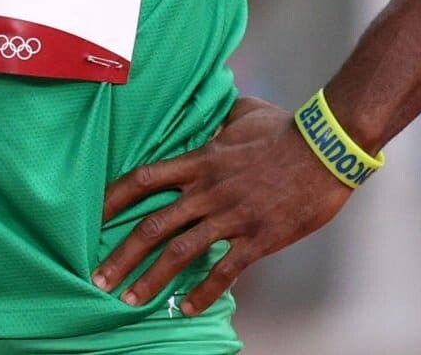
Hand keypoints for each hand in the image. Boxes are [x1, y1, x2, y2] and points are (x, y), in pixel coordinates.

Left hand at [92, 95, 351, 315]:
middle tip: (99, 279)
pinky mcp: (257, 237)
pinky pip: (224, 270)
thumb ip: (220, 119)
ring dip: (152, 279)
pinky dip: (202, 292)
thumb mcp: (244, 112)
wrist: (325, 149)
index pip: (146, 178)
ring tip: (131, 300)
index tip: (95, 217)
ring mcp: (232, 215)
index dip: (116, 198)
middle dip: (122, 254)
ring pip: (181, 252)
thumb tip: (211, 116)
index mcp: (202, 159)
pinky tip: (187, 308)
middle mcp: (209, 189)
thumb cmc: (285, 128)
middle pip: (154, 224)